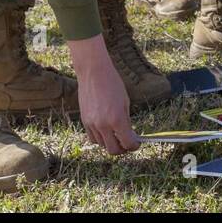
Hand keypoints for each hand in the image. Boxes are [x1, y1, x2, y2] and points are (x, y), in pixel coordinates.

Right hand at [68, 35, 141, 153]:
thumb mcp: (125, 102)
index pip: (127, 143)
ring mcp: (92, 124)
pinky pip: (93, 138)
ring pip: (102, 145)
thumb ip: (126, 121)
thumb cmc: (113, 84)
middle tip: (127, 144)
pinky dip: (100, 138)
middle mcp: (103, 125)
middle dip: (123, 149)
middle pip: (113, 150)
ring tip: (117, 136)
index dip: (134, 146)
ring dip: (111, 143)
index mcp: (117, 119)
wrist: (93, 72)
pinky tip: (106, 131)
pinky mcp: (84, 121)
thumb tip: (129, 135)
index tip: (137, 144)